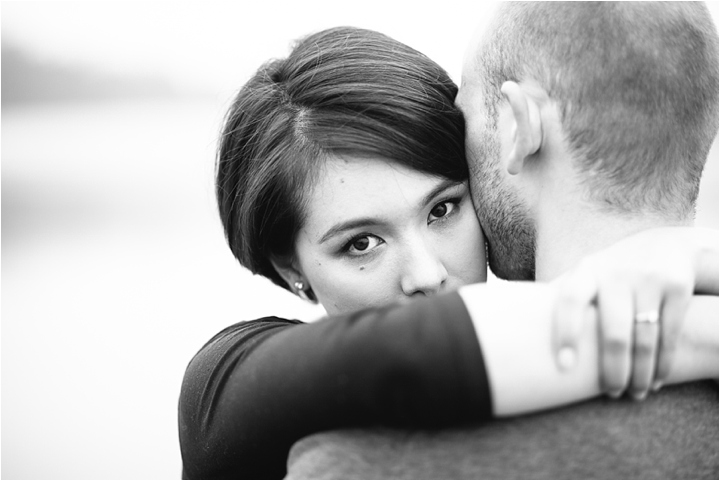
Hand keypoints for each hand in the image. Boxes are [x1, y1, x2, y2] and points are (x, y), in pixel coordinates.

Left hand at [552, 227, 716, 399]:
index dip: (565, 334)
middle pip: (613, 333)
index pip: (569, 301)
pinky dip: (664, 363)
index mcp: (586, 271)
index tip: (563, 367)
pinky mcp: (676, 287)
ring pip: (644, 339)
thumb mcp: (586, 275)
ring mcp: (648, 278)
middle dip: (613, 370)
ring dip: (640, 373)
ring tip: (634, 393)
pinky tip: (657, 380)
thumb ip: (561, 297)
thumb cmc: (612, 271)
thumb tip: (519, 329)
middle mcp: (616, 273)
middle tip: (611, 393)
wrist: (666, 245)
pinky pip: (670, 335)